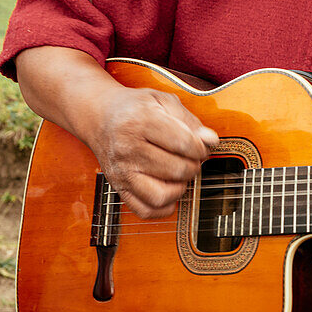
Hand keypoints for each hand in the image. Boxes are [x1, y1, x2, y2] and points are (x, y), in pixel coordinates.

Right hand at [85, 86, 217, 218]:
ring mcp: (121, 172)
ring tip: (180, 173)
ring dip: (181, 187)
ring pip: (162, 195)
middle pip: (177, 170)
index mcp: (140, 122)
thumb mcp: (164, 101)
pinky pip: (146, 210)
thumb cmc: (136, 108)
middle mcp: (127, 149)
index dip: (201, 147)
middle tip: (192, 158)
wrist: (100, 118)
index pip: (184, 144)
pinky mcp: (118, 188)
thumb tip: (210, 141)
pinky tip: (169, 189)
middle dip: (194, 165)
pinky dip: (164, 206)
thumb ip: (190, 121)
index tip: (201, 146)